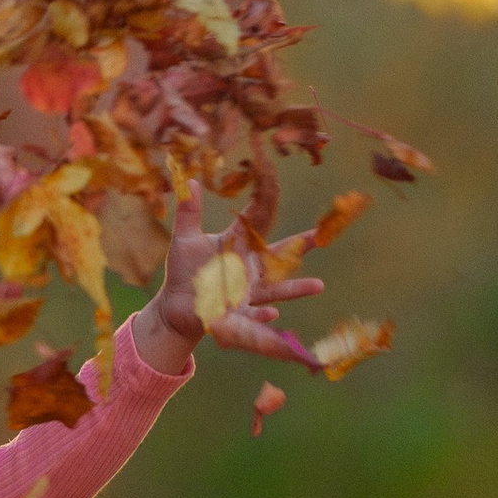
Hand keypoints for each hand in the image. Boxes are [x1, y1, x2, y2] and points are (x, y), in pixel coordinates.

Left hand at [138, 182, 322, 375]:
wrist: (175, 305)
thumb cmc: (184, 271)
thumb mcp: (184, 240)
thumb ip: (189, 213)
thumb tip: (189, 180)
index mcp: (239, 245)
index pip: (258, 222)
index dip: (267, 203)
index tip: (281, 187)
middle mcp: (249, 268)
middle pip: (278, 255)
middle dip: (300, 246)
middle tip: (322, 236)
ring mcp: (245, 291)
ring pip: (274, 289)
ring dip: (294, 288)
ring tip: (318, 285)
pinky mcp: (235, 313)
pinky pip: (251, 316)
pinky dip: (262, 316)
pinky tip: (273, 315)